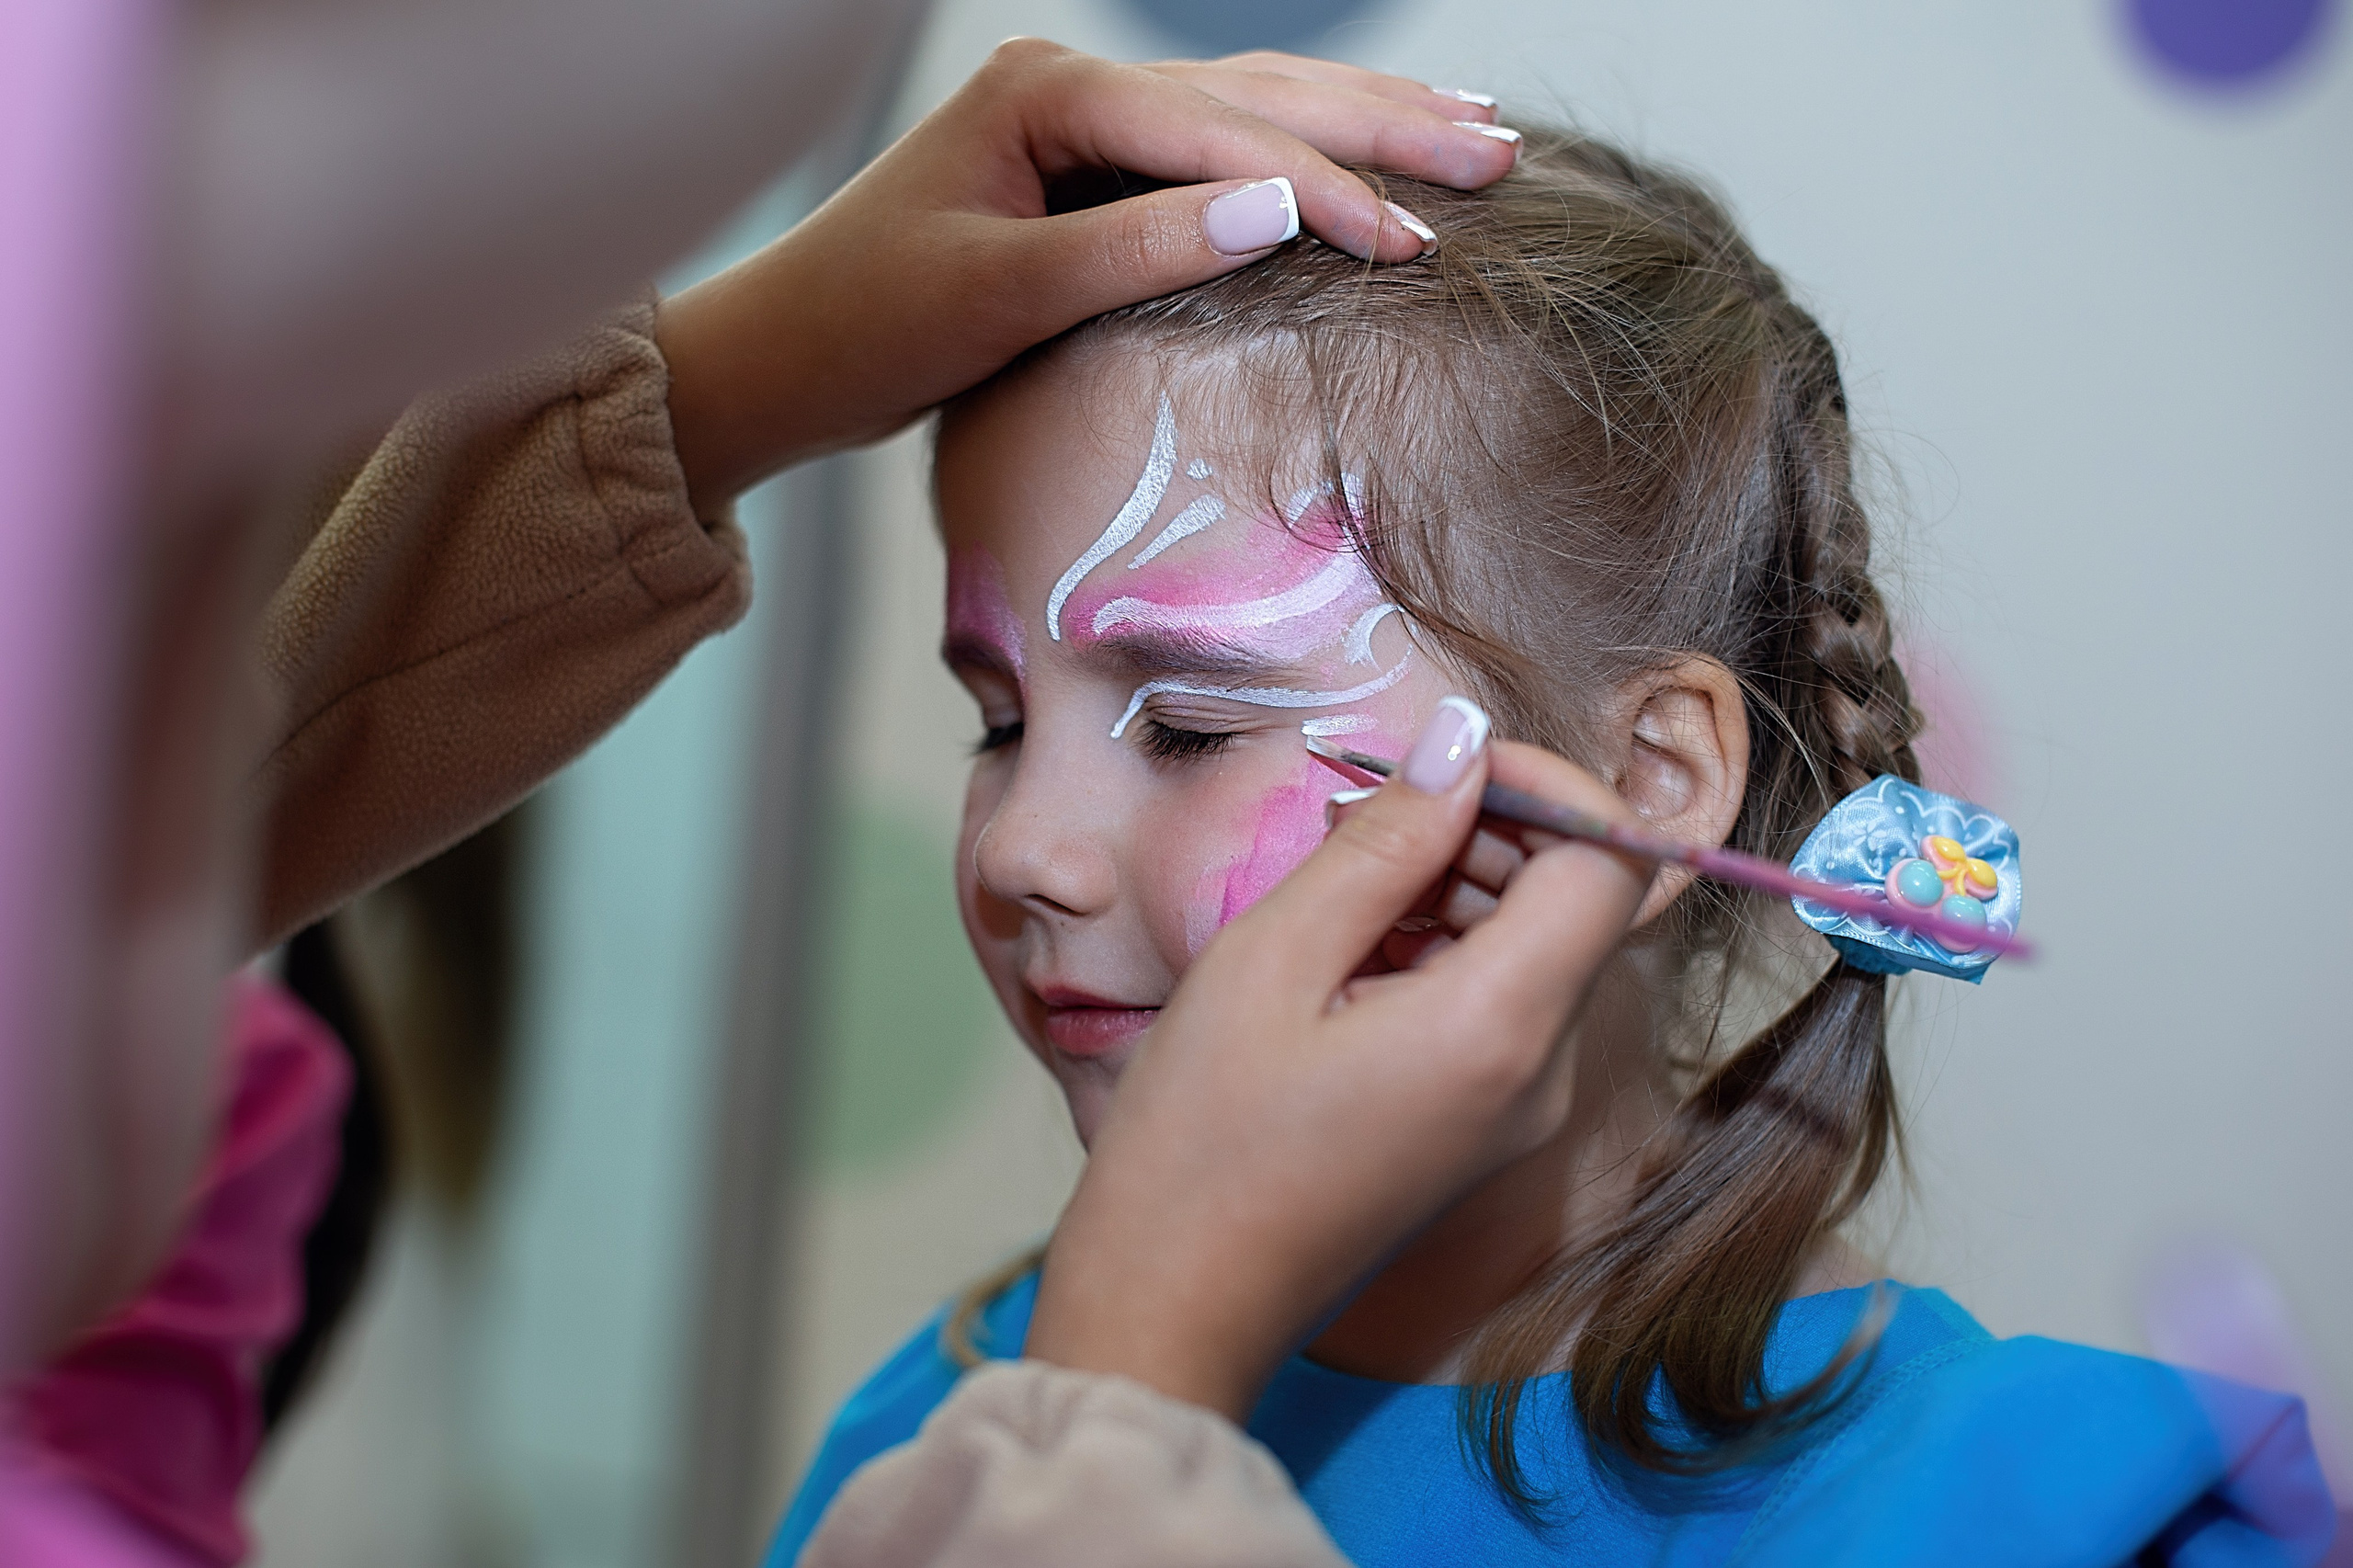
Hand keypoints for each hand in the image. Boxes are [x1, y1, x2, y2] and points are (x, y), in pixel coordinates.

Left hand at [656, 40, 1518, 511]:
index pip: (1216, 134)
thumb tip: (1273, 209)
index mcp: (1045, 94)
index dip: (1322, 187)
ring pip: (1250, 108)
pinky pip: (1217, 146)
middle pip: (1255, 95)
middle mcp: (1068, 82)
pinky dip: (1301, 151)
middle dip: (1381, 126)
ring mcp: (1078, 116)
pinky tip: (1362, 152)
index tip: (1415, 240)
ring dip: (1363, 126)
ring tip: (1476, 132)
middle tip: (1499, 150)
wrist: (781, 355)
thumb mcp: (999, 297)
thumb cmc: (868, 329)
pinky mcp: (1086, 164)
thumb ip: (1135, 248)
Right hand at [1024, 712, 1654, 1418]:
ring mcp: (1521, 1109)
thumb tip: (1464, 739)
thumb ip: (1382, 843)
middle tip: (1359, 824)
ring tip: (1333, 892)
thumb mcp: (1270, 960)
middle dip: (1488, 832)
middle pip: (1578, 901)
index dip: (1547, 787)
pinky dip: (1439, 951)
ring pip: (1537, 945)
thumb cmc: (1200, 1140)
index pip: (1612, 863)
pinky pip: (1501, 1003)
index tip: (1441, 768)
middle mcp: (1543, 1074)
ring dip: (1455, 888)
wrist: (1175, 1307)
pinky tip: (1341, 954)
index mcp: (1502, 1029)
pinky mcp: (1486, 1125)